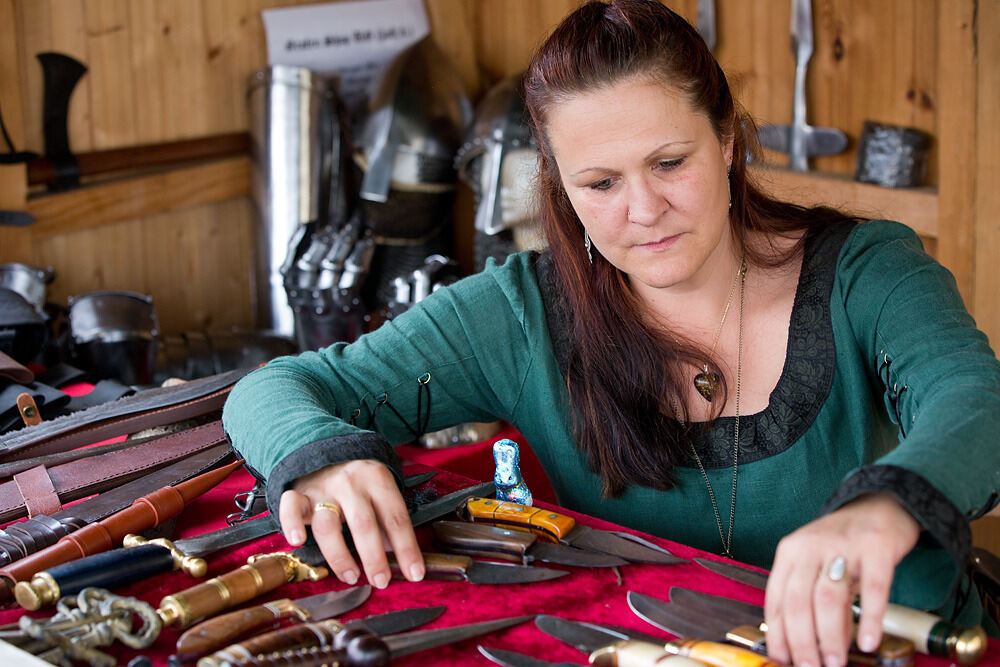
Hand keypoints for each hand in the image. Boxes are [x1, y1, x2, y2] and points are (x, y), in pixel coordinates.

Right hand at [277, 460, 424, 588]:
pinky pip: (290, 508)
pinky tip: (298, 541)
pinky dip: (291, 525)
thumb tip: (400, 559)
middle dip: (374, 557)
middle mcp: (351, 483)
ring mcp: (323, 488)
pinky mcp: (298, 494)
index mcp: (378, 480)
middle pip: (364, 524)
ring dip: (340, 556)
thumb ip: (387, 522)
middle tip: (381, 581)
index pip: (396, 518)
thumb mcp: (380, 492)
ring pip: (328, 525)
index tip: (414, 574)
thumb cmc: (358, 481)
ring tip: (351, 576)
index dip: (407, 548)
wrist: (325, 450)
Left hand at [763, 493, 919, 666]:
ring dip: (830, 636)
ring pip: (828, 598)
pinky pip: (872, 587)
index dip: (777, 634)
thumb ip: (809, 598)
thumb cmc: (843, 543)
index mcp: (790, 552)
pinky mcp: (876, 547)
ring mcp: (843, 546)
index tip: (782, 660)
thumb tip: (805, 646)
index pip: (776, 599)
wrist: (880, 504)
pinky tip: (869, 642)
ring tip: (836, 663)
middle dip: (801, 642)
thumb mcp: (816, 563)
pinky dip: (870, 618)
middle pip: (798, 601)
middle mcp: (811, 546)